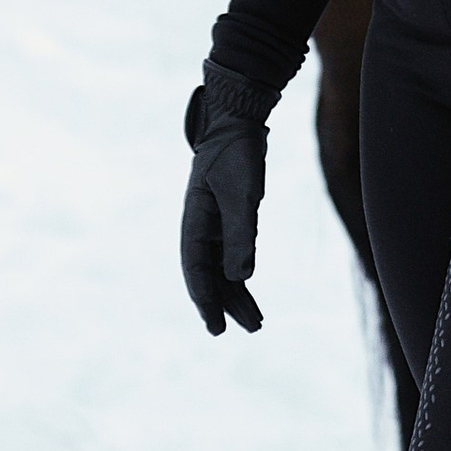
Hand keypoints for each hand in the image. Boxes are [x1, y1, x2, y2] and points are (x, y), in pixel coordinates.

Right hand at [181, 71, 269, 334]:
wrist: (238, 120)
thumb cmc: (237, 154)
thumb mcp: (242, 194)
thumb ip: (240, 234)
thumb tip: (241, 279)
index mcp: (194, 222)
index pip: (196, 271)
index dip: (206, 301)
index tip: (216, 328)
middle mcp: (200, 227)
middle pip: (210, 275)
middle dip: (226, 304)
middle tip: (248, 330)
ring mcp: (213, 222)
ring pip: (222, 268)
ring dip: (237, 293)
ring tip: (256, 322)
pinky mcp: (228, 216)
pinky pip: (231, 253)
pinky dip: (240, 272)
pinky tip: (249, 287)